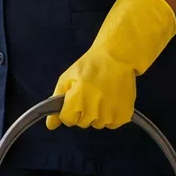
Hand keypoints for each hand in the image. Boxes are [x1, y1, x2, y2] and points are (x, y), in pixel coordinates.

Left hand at [47, 0, 175, 129]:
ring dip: (98, 111)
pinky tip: (111, 97)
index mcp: (81, 94)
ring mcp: (113, 109)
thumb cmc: (92, 61)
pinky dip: (112, 113)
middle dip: (83, 109)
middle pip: (84, 123)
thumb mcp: (70, 75)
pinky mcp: (127, 112)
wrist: (123, 51)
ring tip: (101, 91)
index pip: (68, 119)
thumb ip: (59, 99)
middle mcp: (97, 104)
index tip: (72, 99)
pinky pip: (114, 123)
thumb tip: (49, 123)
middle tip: (89, 90)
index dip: (68, 111)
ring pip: (100, 124)